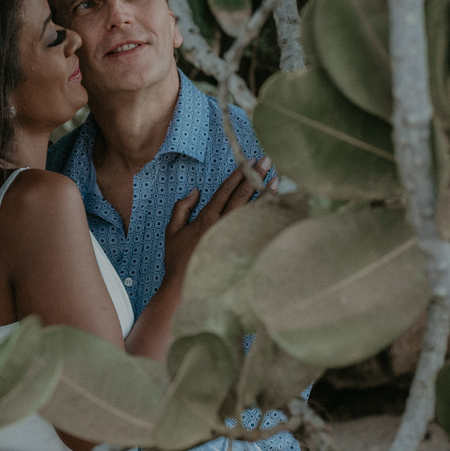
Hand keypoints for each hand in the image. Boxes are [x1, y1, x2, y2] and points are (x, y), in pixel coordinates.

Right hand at [164, 157, 271, 275]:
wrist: (185, 289)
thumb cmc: (178, 261)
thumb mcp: (172, 231)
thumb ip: (181, 208)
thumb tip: (195, 191)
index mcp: (206, 218)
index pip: (225, 191)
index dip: (237, 175)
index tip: (247, 161)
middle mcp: (223, 225)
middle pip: (242, 195)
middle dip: (253, 176)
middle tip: (266, 161)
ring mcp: (234, 238)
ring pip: (253, 211)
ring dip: (265, 193)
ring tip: (277, 179)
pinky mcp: (242, 251)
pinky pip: (257, 229)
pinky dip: (267, 217)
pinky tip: (277, 208)